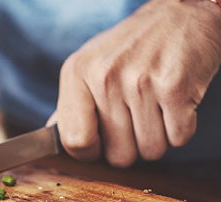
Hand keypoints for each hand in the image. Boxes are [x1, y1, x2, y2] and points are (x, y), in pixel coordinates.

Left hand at [51, 0, 220, 166]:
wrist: (181, 14)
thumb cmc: (131, 46)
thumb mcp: (89, 64)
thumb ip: (71, 103)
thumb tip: (52, 134)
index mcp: (76, 72)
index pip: (74, 141)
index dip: (90, 153)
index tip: (100, 144)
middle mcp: (104, 77)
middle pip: (118, 155)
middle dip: (130, 147)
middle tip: (135, 118)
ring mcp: (139, 82)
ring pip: (150, 151)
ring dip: (157, 138)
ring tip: (155, 107)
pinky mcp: (174, 87)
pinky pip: (178, 138)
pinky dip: (180, 128)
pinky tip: (173, 102)